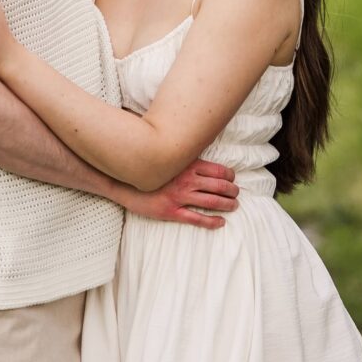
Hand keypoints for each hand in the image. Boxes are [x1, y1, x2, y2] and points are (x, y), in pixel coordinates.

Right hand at [120, 159, 238, 229]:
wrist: (125, 182)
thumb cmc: (147, 167)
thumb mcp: (167, 156)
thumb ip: (182, 152)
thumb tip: (194, 139)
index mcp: (186, 164)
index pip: (217, 170)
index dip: (229, 175)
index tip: (232, 178)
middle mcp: (186, 180)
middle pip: (219, 186)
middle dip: (232, 191)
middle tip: (237, 194)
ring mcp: (179, 197)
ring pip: (212, 202)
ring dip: (227, 204)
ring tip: (234, 205)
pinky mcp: (172, 212)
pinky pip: (197, 219)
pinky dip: (212, 221)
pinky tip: (221, 222)